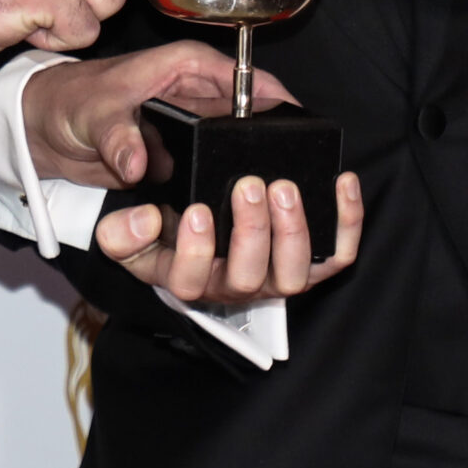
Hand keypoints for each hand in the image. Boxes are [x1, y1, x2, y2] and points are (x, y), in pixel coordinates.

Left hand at [20, 42, 297, 187]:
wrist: (42, 128)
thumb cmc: (67, 100)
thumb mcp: (93, 114)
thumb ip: (117, 137)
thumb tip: (138, 163)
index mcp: (183, 65)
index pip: (244, 75)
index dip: (275, 96)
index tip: (302, 122)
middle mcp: (193, 92)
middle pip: (248, 113)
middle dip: (266, 140)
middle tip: (283, 173)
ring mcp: (189, 125)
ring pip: (233, 143)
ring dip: (243, 165)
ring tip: (262, 193)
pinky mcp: (180, 153)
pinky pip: (211, 166)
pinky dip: (220, 181)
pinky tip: (233, 204)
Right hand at [95, 170, 364, 303]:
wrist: (197, 221)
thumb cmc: (163, 228)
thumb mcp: (126, 230)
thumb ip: (121, 229)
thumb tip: (145, 219)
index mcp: (187, 278)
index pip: (188, 280)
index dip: (195, 251)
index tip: (197, 211)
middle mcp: (234, 285)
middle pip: (248, 278)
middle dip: (252, 232)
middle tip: (248, 185)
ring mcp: (275, 278)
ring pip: (294, 275)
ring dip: (294, 231)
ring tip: (285, 187)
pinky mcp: (309, 264)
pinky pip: (336, 255)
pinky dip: (346, 221)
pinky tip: (342, 182)